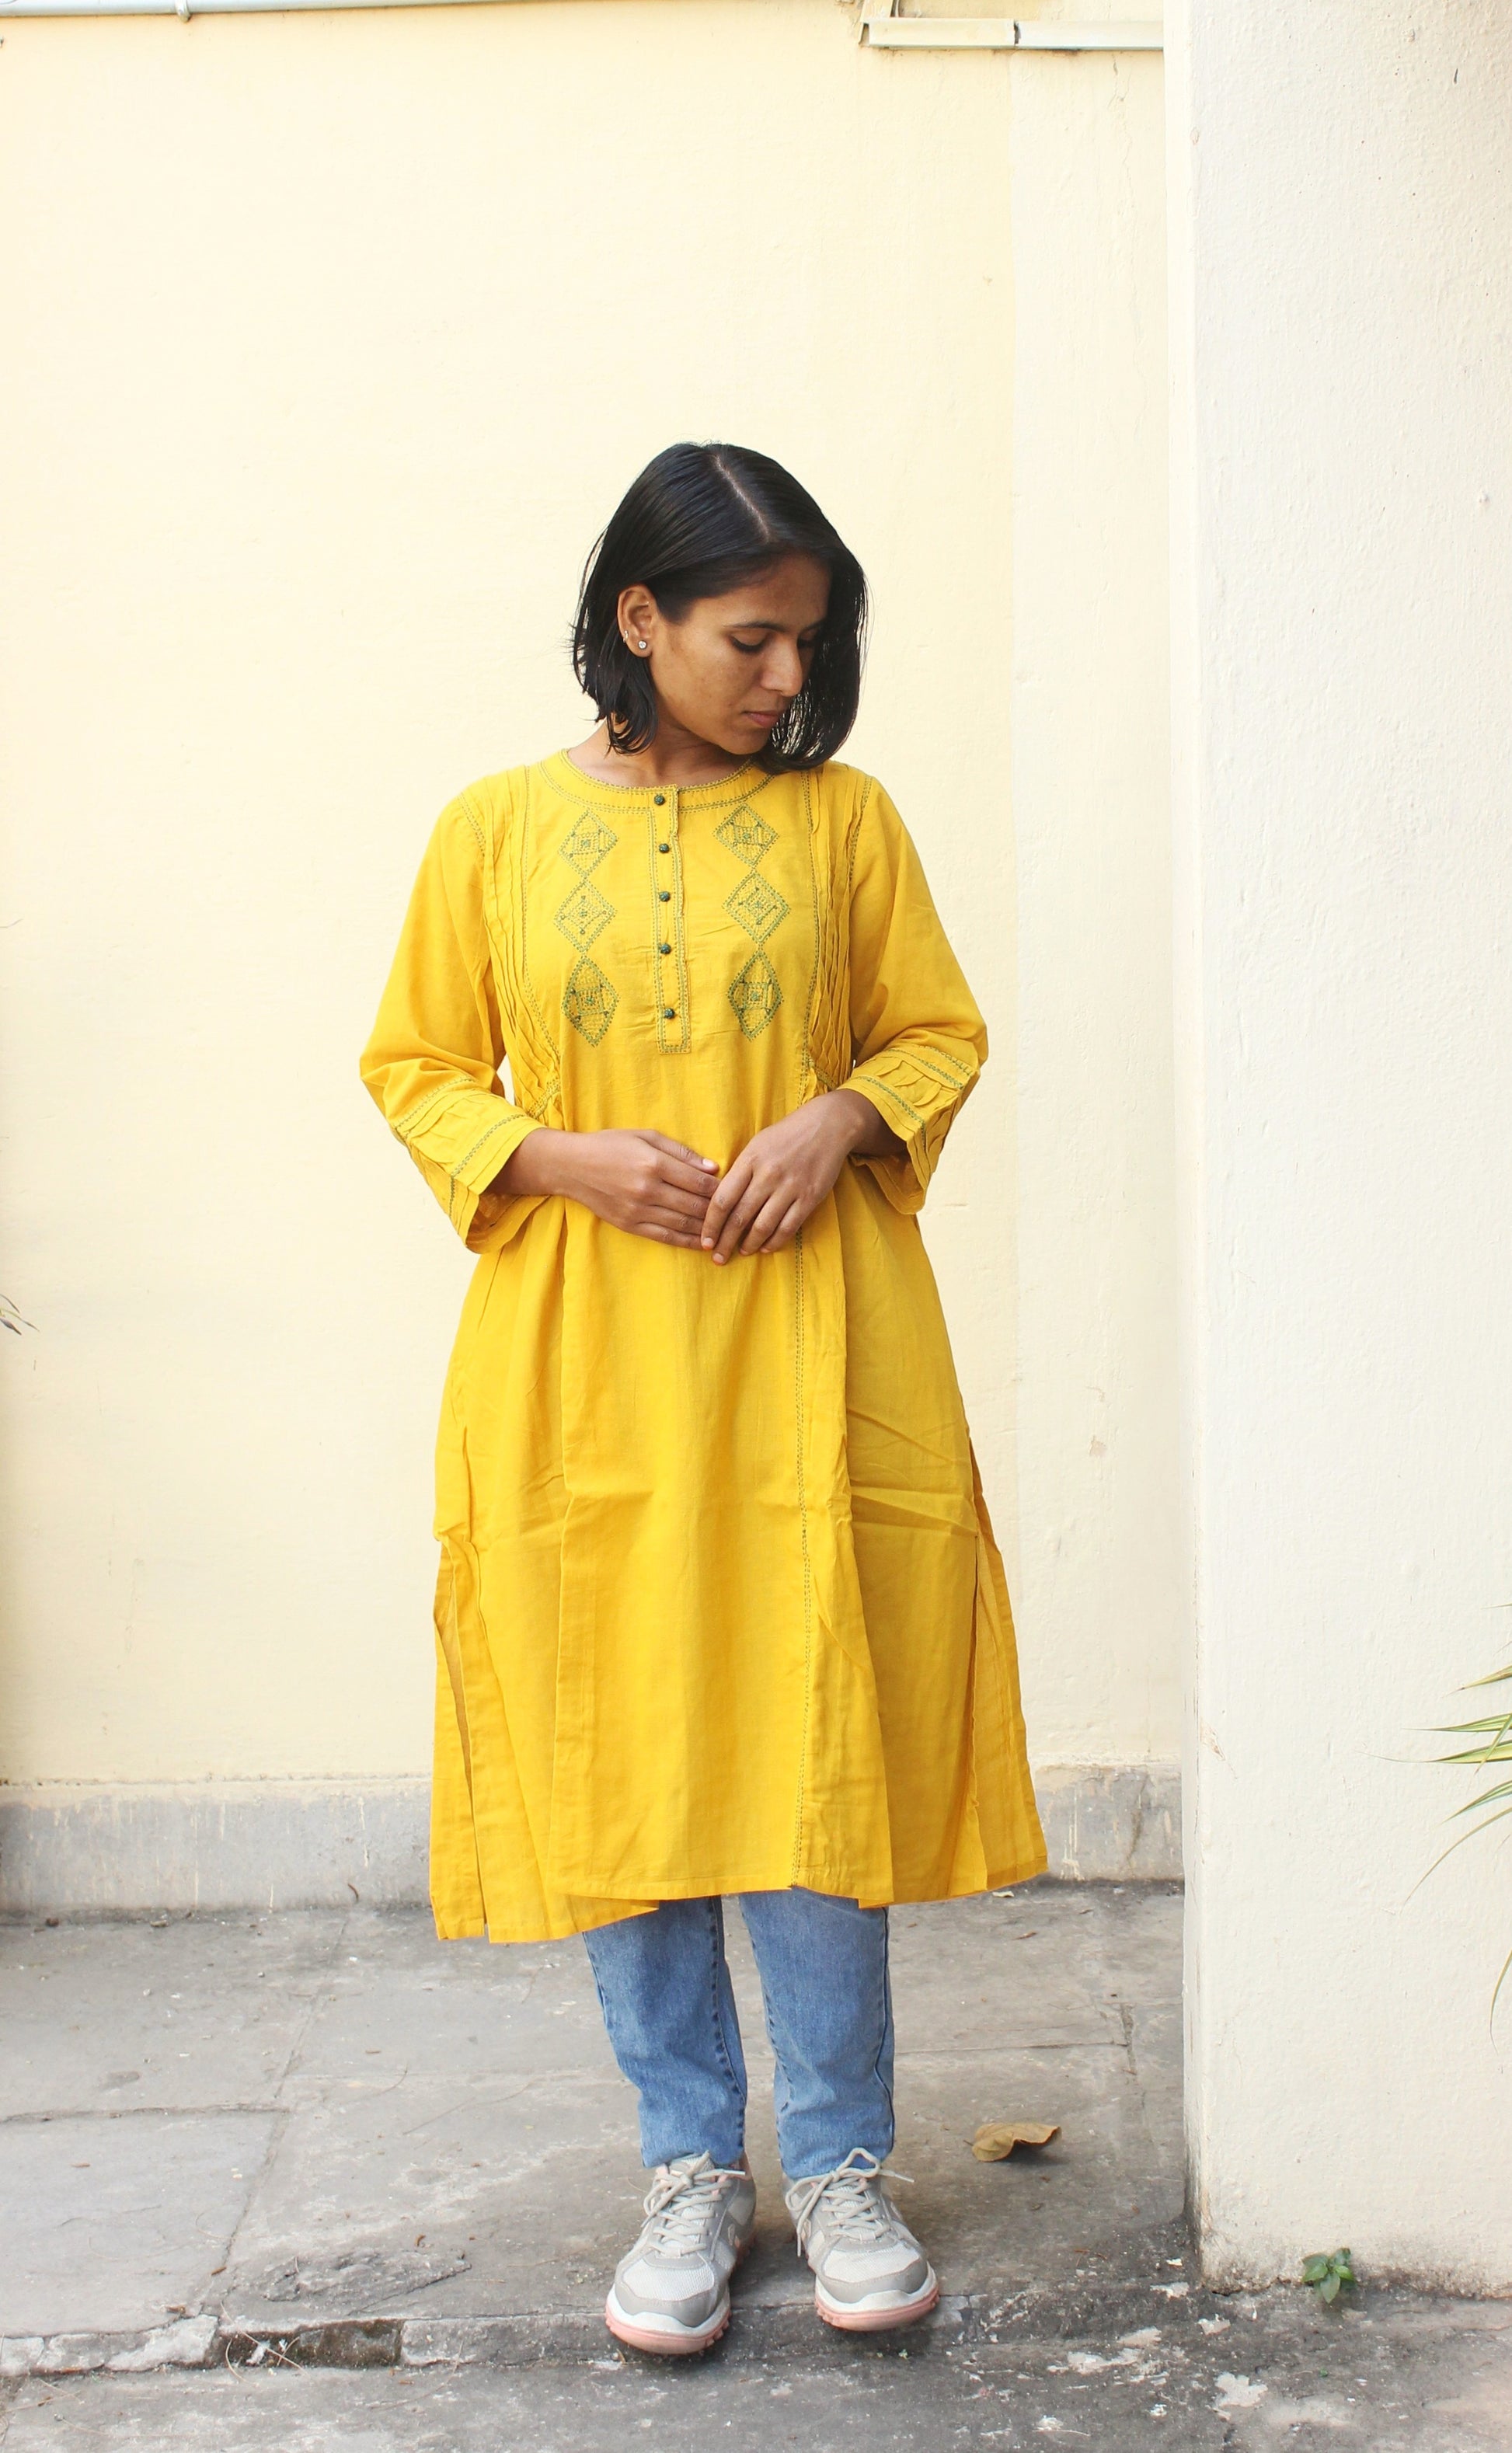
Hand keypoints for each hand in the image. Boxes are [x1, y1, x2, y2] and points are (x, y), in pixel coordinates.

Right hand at [494, 1127, 719, 1248]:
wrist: (572, 1166)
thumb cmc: (610, 1144)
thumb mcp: (646, 1136)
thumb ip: (681, 1152)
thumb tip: (713, 1168)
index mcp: (653, 1163)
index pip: (698, 1182)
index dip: (721, 1189)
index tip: (737, 1191)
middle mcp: (647, 1189)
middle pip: (694, 1205)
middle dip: (719, 1211)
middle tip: (739, 1215)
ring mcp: (638, 1210)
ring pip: (683, 1224)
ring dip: (708, 1230)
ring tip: (727, 1232)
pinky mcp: (630, 1225)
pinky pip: (665, 1237)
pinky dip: (687, 1241)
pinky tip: (703, 1243)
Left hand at [701, 1089, 898, 1263]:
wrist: (827, 1125)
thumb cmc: (786, 1135)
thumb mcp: (756, 1145)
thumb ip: (739, 1172)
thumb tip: (721, 1202)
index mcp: (749, 1161)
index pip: (722, 1200)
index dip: (711, 1225)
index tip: (705, 1241)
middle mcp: (768, 1175)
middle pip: (739, 1217)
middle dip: (725, 1242)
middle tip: (718, 1258)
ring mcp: (790, 1187)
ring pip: (763, 1226)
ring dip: (749, 1244)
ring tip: (742, 1252)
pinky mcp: (810, 1197)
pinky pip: (788, 1227)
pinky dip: (774, 1241)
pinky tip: (765, 1247)